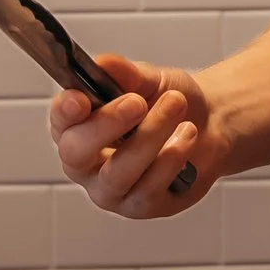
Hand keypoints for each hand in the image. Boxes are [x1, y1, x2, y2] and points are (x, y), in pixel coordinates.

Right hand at [49, 53, 219, 217]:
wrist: (210, 122)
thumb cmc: (168, 100)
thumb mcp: (148, 79)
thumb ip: (125, 73)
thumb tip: (103, 63)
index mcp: (76, 126)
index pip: (58, 121)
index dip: (65, 112)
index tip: (81, 99)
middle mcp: (86, 163)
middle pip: (76, 153)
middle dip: (107, 124)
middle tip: (138, 101)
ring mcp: (111, 190)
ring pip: (117, 173)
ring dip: (149, 136)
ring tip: (176, 105)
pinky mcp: (141, 206)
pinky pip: (149, 189)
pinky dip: (171, 157)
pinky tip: (187, 134)